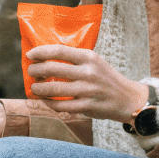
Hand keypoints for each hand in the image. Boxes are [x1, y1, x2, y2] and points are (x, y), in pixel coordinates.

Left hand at [27, 45, 147, 120]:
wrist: (128, 98)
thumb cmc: (105, 78)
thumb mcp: (94, 62)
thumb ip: (74, 60)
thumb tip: (44, 58)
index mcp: (89, 57)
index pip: (59, 51)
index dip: (40, 52)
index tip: (30, 55)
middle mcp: (88, 72)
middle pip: (51, 69)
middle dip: (35, 71)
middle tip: (31, 72)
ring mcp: (87, 90)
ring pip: (52, 89)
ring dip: (38, 89)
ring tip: (34, 88)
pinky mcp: (86, 106)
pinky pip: (60, 106)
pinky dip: (48, 103)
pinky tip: (44, 100)